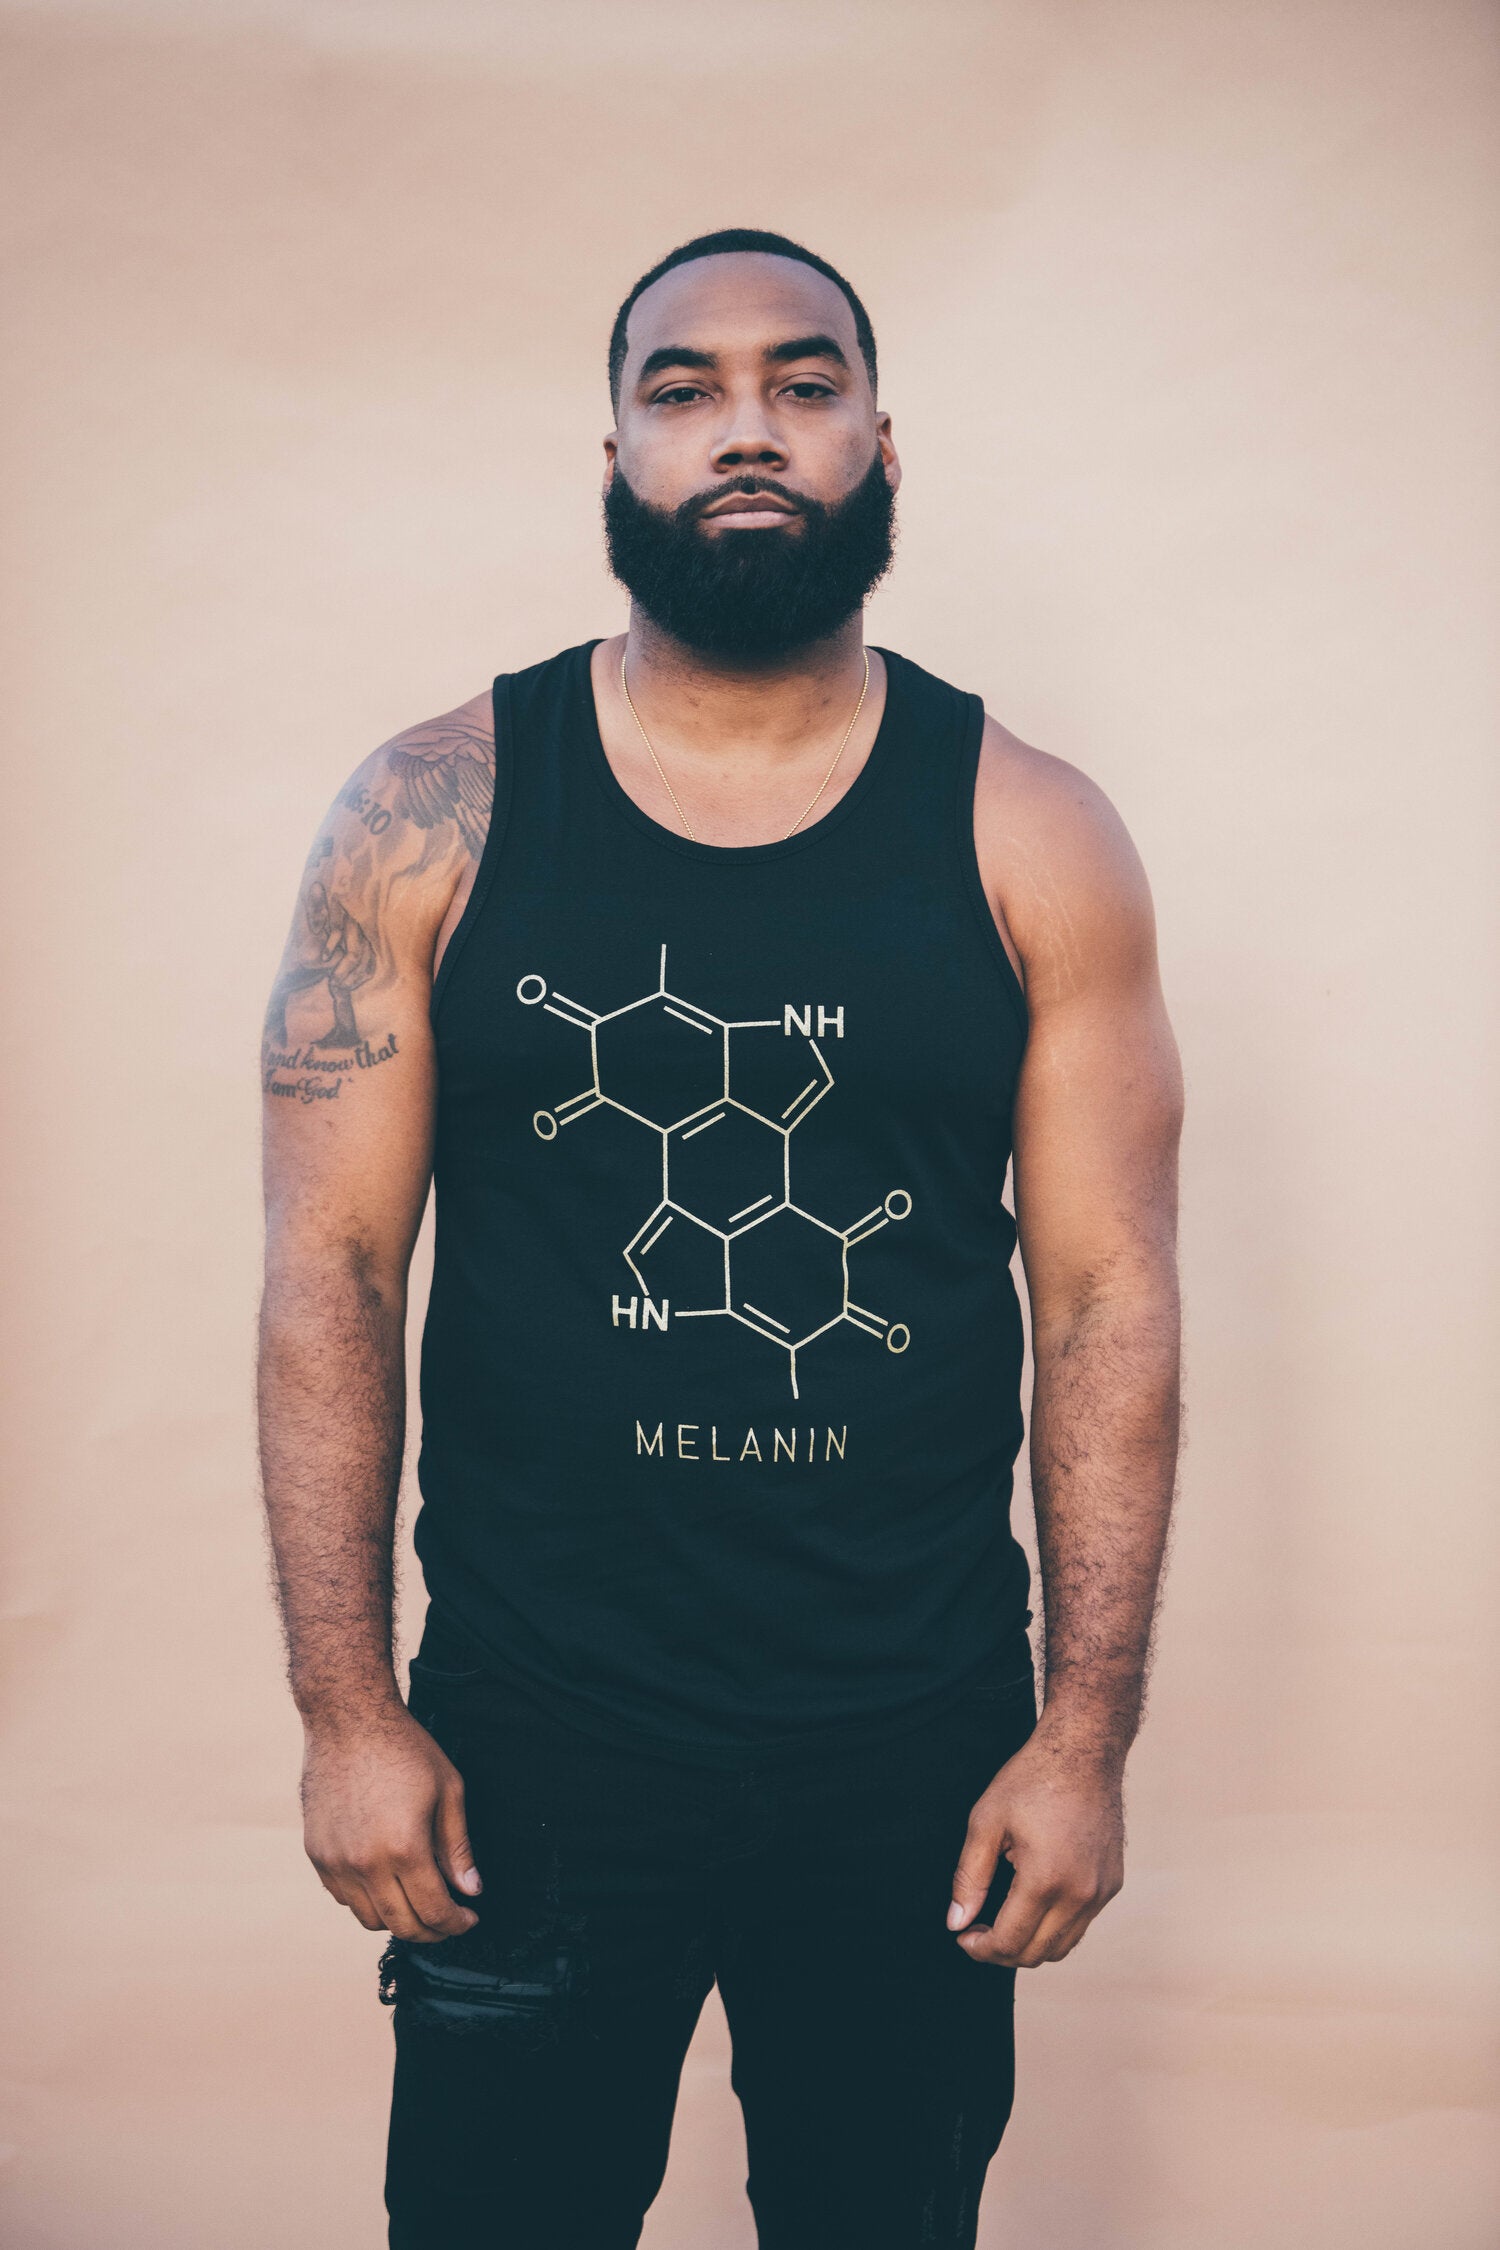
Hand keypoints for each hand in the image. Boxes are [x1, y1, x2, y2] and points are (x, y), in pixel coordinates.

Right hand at [302, 1703, 480, 1942]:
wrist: (348, 1720)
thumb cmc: (405, 1749)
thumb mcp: (448, 1791)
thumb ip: (458, 1848)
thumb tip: (470, 1891)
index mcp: (404, 1848)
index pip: (433, 1911)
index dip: (456, 1924)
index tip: (469, 1919)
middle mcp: (365, 1864)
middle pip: (401, 1924)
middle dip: (431, 1931)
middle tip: (448, 1920)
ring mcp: (335, 1862)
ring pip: (368, 1918)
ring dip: (398, 1919)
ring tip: (418, 1902)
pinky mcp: (317, 1854)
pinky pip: (343, 1897)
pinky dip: (367, 1901)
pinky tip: (386, 1883)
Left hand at [945, 1720, 1123, 1966]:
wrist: (1084, 1751)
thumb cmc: (1032, 1779)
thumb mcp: (986, 1822)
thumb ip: (969, 1877)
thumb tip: (956, 1922)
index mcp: (1045, 1880)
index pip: (1010, 1943)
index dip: (980, 1949)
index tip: (963, 1936)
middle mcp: (1080, 1894)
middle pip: (1037, 1954)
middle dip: (1002, 1952)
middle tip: (977, 1930)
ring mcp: (1101, 1891)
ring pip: (1062, 1946)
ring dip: (1030, 1944)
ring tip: (1003, 1919)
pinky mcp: (1112, 1883)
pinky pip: (1081, 1924)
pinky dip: (1055, 1926)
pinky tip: (1033, 1901)